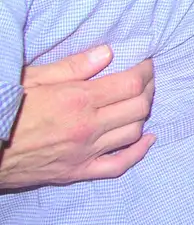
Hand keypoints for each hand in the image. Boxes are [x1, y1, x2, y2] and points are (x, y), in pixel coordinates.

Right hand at [0, 46, 154, 188]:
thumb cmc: (4, 109)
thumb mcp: (31, 78)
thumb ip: (72, 66)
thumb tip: (108, 52)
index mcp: (77, 99)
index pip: (131, 84)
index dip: (145, 71)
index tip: (145, 63)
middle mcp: (88, 127)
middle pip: (139, 107)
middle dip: (148, 89)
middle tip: (145, 80)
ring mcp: (85, 152)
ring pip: (134, 132)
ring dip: (143, 115)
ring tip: (140, 102)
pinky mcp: (79, 172)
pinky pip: (119, 165)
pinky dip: (139, 152)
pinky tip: (147, 139)